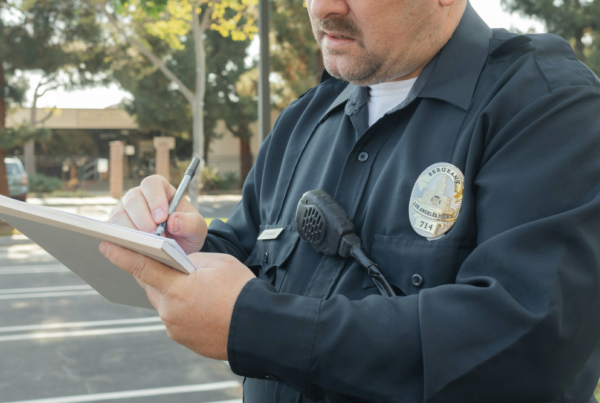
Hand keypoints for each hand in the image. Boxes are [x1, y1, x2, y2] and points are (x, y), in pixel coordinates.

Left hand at [99, 242, 255, 359]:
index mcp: (177, 289)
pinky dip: (181, 307)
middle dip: (153, 272)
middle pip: (151, 285)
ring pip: (163, 302)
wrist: (259, 329)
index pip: (142, 267)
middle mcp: (170, 311)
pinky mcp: (183, 339)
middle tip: (158, 259)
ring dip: (170, 290)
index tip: (106, 245)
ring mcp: (175, 328)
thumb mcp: (219, 264)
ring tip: (190, 284)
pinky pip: (174, 317)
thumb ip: (192, 261)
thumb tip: (180, 262)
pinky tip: (198, 303)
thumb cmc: (242, 292)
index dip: (122, 255)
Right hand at [108, 175, 207, 253]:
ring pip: (119, 214)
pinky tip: (131, 248)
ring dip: (130, 230)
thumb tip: (173, 221)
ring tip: (145, 244)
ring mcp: (126, 211)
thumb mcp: (197, 228)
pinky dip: (119, 239)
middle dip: (142, 218)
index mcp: (161, 189)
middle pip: (133, 199)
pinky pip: (112, 230)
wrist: (180, 247)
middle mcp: (140, 197)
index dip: (155, 199)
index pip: (152, 184)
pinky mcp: (118, 227)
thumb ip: (190, 223)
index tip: (162, 217)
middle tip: (154, 235)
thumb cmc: (187, 231)